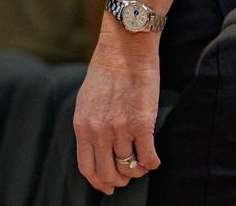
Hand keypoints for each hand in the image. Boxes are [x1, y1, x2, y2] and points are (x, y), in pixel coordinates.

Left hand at [73, 36, 161, 193]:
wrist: (125, 47)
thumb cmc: (107, 71)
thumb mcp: (86, 100)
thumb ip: (89, 126)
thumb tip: (95, 151)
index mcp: (82, 125)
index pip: (88, 168)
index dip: (99, 182)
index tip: (108, 187)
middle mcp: (99, 131)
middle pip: (109, 174)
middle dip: (120, 179)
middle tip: (127, 173)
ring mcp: (120, 129)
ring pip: (130, 169)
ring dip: (137, 169)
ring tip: (141, 159)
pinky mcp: (142, 124)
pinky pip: (148, 159)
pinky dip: (152, 163)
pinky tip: (153, 157)